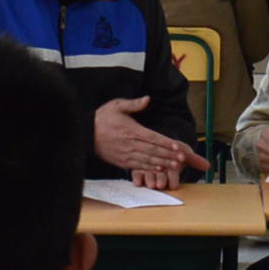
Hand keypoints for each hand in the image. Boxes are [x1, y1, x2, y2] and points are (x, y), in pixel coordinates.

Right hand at [92, 97, 209, 190]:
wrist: (85, 133)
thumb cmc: (103, 118)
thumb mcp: (116, 105)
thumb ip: (133, 104)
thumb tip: (147, 99)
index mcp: (131, 130)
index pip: (153, 138)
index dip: (166, 143)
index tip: (178, 147)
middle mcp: (130, 144)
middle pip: (153, 151)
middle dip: (169, 155)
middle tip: (183, 159)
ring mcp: (126, 154)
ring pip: (148, 160)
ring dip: (163, 163)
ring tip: (176, 166)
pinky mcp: (122, 162)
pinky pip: (139, 166)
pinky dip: (150, 168)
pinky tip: (160, 169)